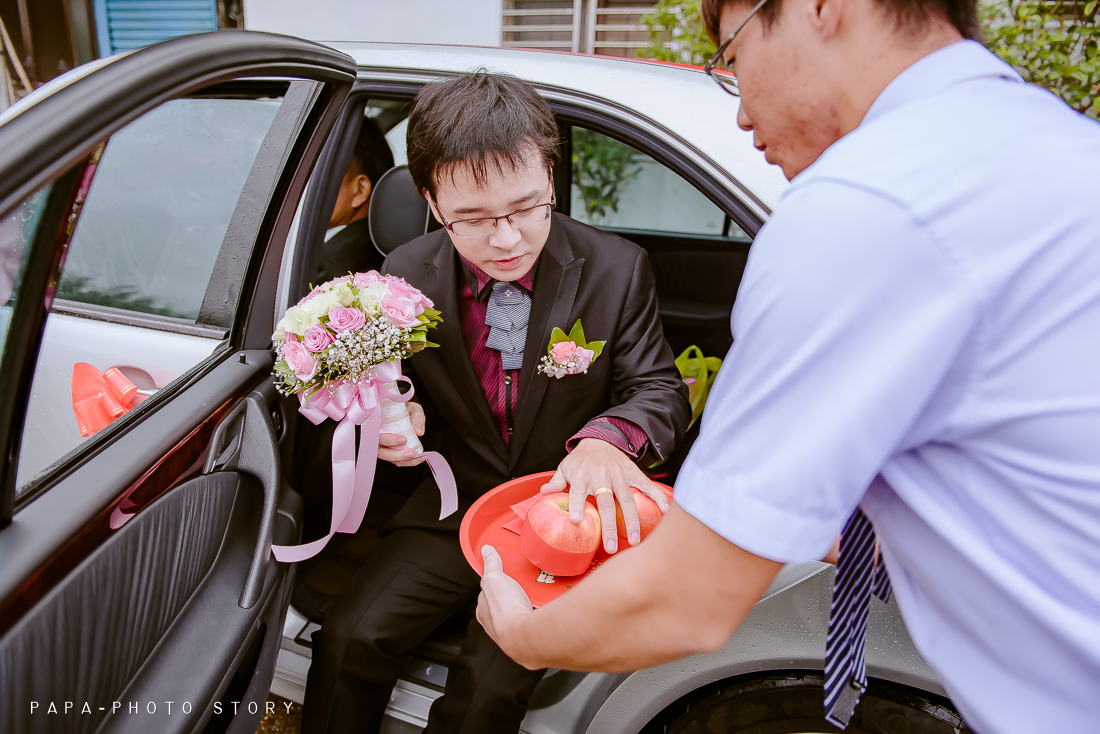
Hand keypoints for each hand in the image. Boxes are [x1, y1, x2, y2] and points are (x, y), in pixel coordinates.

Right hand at [377, 401, 426, 465]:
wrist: (402, 411)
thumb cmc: (403, 410)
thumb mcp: (411, 408)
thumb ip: (416, 416)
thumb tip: (419, 432)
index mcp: (376, 425)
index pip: (377, 436)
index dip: (389, 440)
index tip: (403, 439)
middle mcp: (376, 437)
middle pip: (380, 452)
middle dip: (395, 454)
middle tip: (410, 452)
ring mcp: (382, 446)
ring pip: (388, 458)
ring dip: (402, 460)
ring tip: (416, 456)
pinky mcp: (390, 452)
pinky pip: (397, 461)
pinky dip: (410, 462)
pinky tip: (422, 457)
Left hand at [477, 545, 536, 666]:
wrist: (525, 634)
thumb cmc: (504, 610)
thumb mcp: (493, 578)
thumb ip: (490, 564)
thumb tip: (485, 550)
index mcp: (484, 611)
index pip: (487, 593)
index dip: (495, 582)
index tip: (504, 573)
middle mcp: (497, 623)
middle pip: (506, 601)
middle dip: (514, 591)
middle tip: (523, 581)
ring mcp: (513, 629)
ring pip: (521, 609)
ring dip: (528, 600)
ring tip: (537, 590)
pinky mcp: (529, 632)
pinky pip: (535, 616)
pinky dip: (540, 608)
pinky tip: (544, 602)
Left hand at [541, 438, 668, 553]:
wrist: (600, 439)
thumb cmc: (581, 460)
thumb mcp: (565, 467)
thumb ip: (556, 481)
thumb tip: (543, 493)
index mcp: (583, 476)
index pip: (578, 492)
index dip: (577, 505)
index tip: (576, 521)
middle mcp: (602, 476)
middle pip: (606, 502)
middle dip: (609, 525)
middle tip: (611, 546)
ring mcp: (620, 475)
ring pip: (627, 499)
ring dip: (632, 521)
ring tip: (635, 540)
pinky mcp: (633, 473)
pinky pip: (646, 486)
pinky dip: (656, 497)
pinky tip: (665, 510)